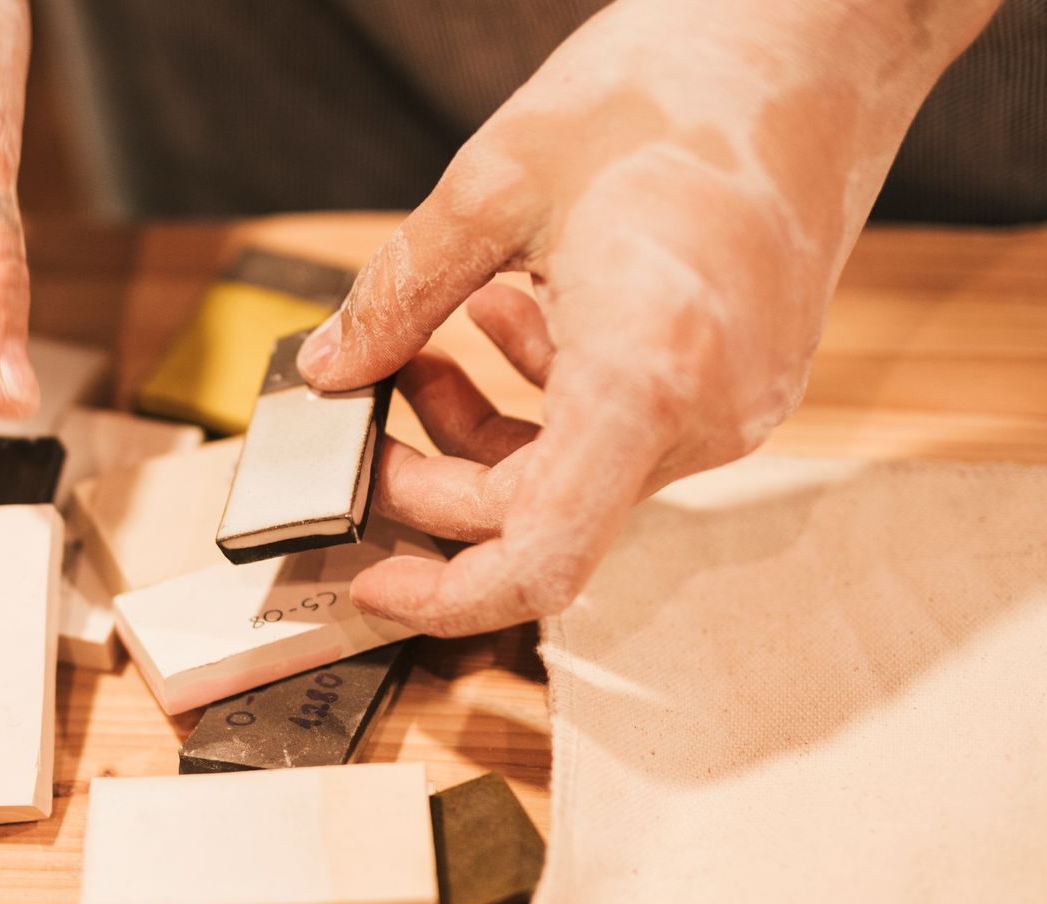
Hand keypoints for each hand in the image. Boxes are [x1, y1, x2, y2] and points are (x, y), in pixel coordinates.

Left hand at [299, 0, 1000, 635]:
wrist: (820, 34)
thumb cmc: (677, 81)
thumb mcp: (494, 182)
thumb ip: (400, 292)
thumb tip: (333, 368)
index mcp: (648, 378)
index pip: (541, 559)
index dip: (446, 597)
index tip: (372, 581)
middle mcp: (708, 415)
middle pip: (539, 518)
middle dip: (435, 481)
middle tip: (367, 412)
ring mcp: (737, 405)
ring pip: (576, 477)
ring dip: (485, 434)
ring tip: (435, 345)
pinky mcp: (744, 380)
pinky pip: (623, 433)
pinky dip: (547, 400)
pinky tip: (509, 319)